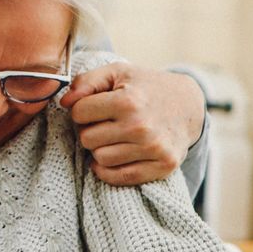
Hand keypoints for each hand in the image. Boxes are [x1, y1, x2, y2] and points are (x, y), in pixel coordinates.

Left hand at [60, 63, 204, 185]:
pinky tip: (115, 155)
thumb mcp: (117, 73)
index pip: (79, 113)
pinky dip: (110, 170)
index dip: (82, 109)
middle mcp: (141, 127)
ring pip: (100, 159)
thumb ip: (86, 81)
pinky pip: (119, 178)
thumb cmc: (146, 87)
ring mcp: (153, 149)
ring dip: (101, 149)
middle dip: (90, 130)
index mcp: (128, 101)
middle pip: (87, 139)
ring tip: (114, 137)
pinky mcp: (163, 166)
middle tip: (105, 123)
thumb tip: (64, 102)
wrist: (188, 105)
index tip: (94, 107)